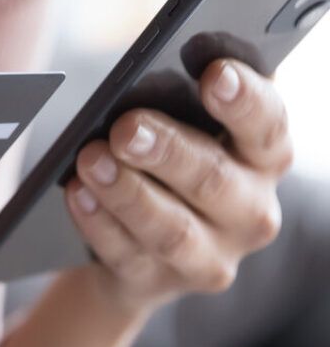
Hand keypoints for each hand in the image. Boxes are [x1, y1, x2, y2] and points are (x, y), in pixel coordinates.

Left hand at [66, 58, 292, 316]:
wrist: (141, 241)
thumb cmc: (170, 160)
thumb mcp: (188, 125)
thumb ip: (185, 96)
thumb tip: (157, 64)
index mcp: (264, 157)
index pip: (268, 125)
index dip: (245, 100)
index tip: (214, 74)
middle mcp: (250, 211)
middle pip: (215, 179)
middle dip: (168, 151)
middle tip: (126, 127)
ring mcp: (210, 255)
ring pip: (171, 229)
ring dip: (127, 193)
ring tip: (90, 160)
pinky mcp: (162, 283)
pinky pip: (127, 255)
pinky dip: (99, 223)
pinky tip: (77, 194)